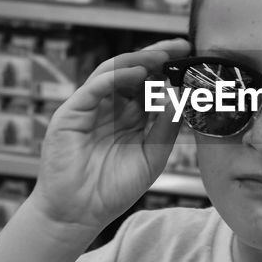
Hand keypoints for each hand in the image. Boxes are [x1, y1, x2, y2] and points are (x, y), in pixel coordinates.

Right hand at [33, 38, 191, 238]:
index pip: (149, 84)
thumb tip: (180, 97)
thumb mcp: (151, 157)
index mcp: (128, 117)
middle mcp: (108, 107)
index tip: (191, 58)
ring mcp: (89, 108)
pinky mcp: (70, 114)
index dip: (168, 70)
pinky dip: (116, 77)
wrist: (79, 214)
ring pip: (113, 72)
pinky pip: (95, 87)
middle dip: (156, 56)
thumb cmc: (112, 189)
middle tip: (180, 47)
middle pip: (132, 71)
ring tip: (163, 56)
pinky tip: (138, 74)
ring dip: (138, 61)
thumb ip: (165, 128)